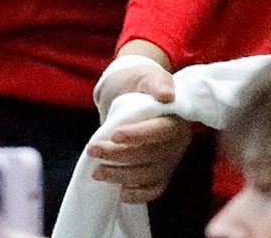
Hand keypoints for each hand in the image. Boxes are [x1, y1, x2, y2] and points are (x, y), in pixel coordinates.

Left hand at [91, 42, 192, 202]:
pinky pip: (155, 189)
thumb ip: (155, 82)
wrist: (130, 93)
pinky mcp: (161, 171)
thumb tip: (167, 94)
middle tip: (93, 150)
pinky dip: (139, 194)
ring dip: (122, 176)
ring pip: (150, 175)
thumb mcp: (143, 76)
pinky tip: (121, 192)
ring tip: (97, 171)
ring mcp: (170, 158)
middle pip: (152, 156)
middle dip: (120, 156)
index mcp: (177, 117)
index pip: (161, 131)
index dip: (139, 136)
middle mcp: (178, 140)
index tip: (114, 134)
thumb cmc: (137, 83)